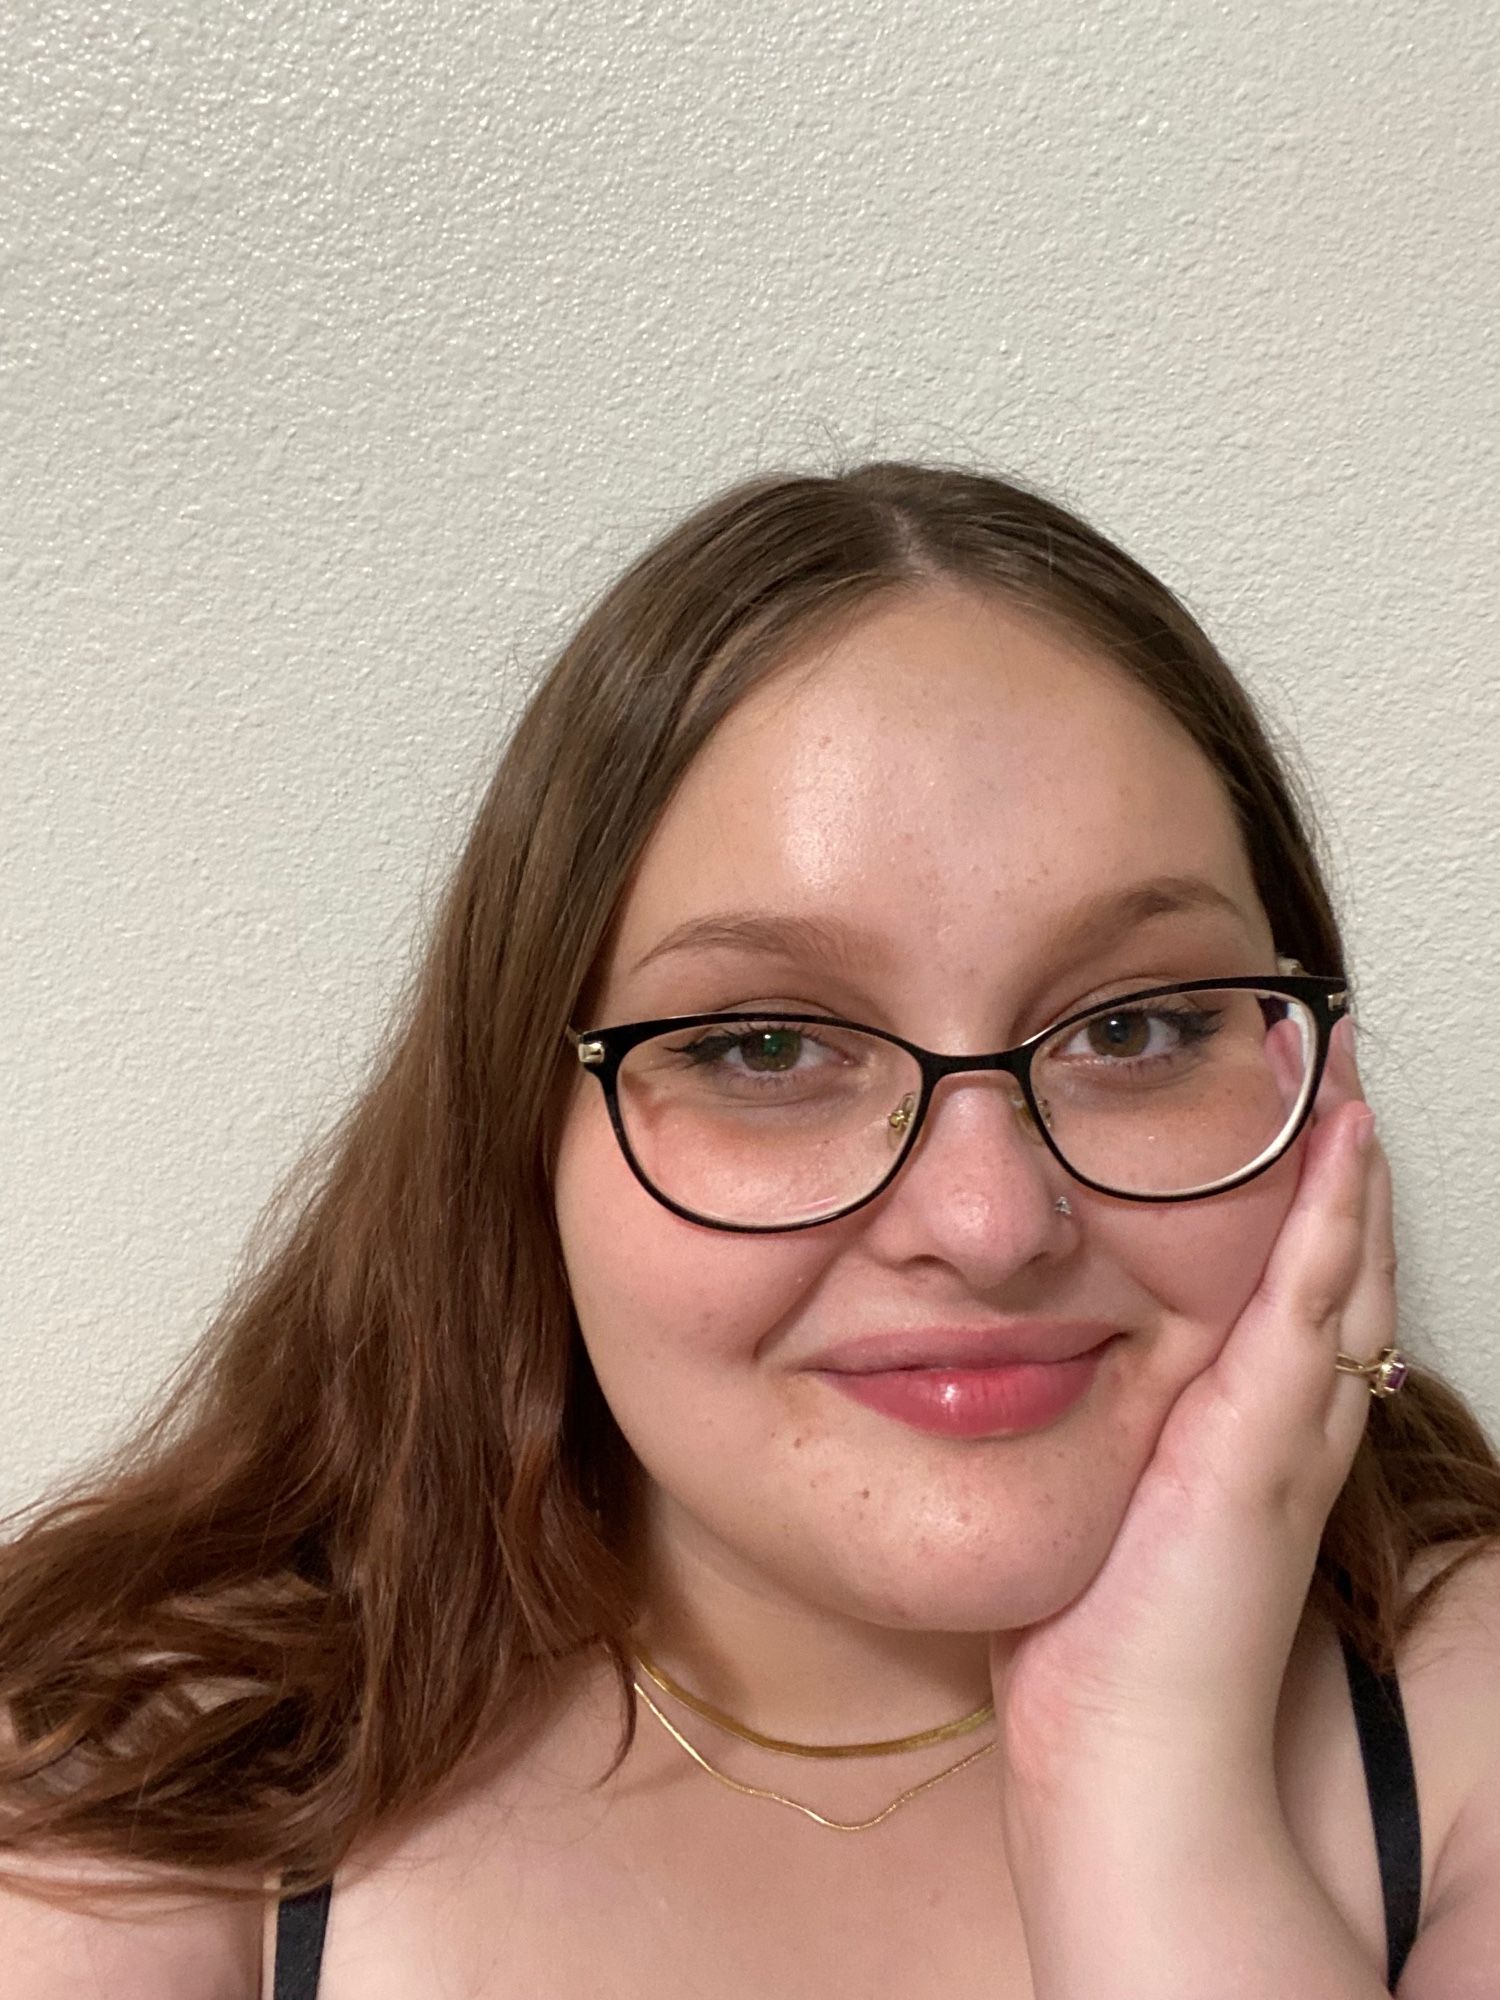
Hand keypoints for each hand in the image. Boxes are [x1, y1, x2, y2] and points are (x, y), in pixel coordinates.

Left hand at [991, 1016, 1394, 1798]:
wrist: (1131, 1761)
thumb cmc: (1099, 1653)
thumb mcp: (1097, 1511)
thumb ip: (1091, 1440)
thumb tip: (1019, 1377)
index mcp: (1247, 1436)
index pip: (1291, 1294)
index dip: (1304, 1205)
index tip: (1291, 1116)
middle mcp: (1288, 1425)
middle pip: (1334, 1264)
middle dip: (1337, 1159)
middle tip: (1329, 1060)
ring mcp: (1285, 1433)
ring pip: (1339, 1269)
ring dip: (1344, 1164)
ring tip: (1339, 1069)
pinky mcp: (1260, 1447)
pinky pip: (1306, 1310)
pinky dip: (1329, 1222)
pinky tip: (1338, 1147)